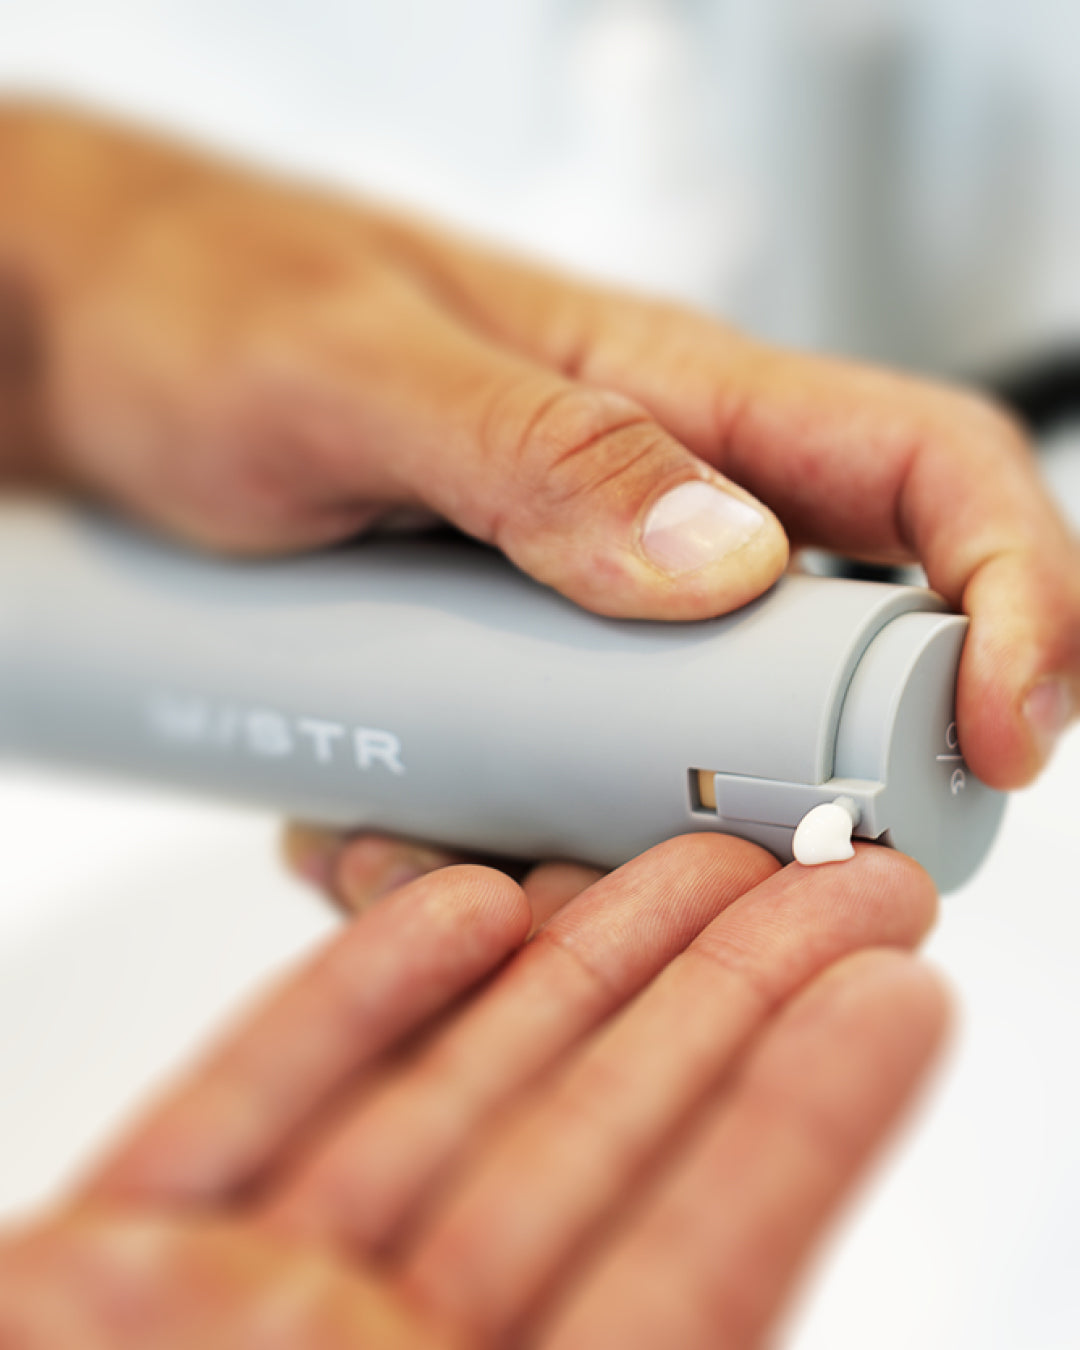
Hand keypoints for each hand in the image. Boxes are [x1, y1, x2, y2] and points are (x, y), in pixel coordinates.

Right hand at [0, 838, 944, 1348]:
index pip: (689, 1289)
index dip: (797, 1130)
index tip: (891, 996)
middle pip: (586, 1159)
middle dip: (720, 1006)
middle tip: (832, 886)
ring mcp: (239, 1320)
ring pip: (446, 1102)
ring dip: (572, 973)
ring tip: (689, 867)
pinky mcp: (110, 1267)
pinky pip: (251, 1103)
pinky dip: (351, 1004)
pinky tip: (462, 913)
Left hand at [1, 103, 1076, 791]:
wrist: (86, 352)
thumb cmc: (208, 304)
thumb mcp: (351, 368)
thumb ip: (536, 450)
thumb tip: (732, 561)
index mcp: (676, 397)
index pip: (929, 476)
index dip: (1014, 598)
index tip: (1005, 736)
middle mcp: (655, 513)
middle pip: (832, 670)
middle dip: (792, 796)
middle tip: (662, 861)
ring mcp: (580, 611)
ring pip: (678, 770)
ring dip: (593, 852)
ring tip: (424, 842)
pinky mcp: (502, 680)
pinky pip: (548, 795)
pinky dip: (483, 849)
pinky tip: (361, 834)